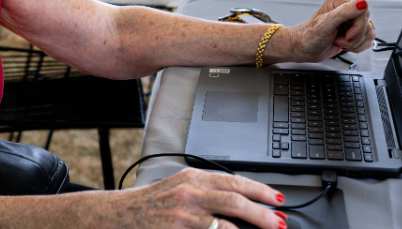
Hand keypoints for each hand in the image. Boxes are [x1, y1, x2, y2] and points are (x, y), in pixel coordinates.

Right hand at [110, 168, 287, 228]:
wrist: (121, 214)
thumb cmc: (152, 202)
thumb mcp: (180, 186)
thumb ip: (207, 189)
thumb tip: (241, 199)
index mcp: (193, 177)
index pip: (235, 181)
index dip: (260, 190)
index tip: (277, 199)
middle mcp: (190, 193)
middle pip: (236, 201)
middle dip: (263, 215)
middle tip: (280, 223)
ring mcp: (185, 215)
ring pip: (227, 226)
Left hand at [282, 0, 375, 62]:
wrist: (303, 49)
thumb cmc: (309, 36)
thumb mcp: (325, 24)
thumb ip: (344, 12)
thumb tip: (361, 3)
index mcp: (340, 2)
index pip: (364, 12)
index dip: (358, 27)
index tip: (346, 35)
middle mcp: (347, 10)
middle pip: (368, 24)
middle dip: (355, 38)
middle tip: (339, 40)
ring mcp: (351, 22)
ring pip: (370, 33)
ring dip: (356, 44)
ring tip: (340, 42)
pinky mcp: (354, 33)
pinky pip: (368, 40)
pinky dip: (358, 47)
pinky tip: (345, 46)